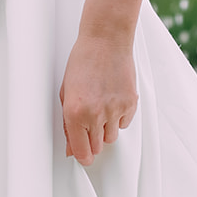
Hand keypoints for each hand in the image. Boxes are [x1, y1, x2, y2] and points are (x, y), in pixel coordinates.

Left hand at [59, 30, 137, 165]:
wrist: (105, 40)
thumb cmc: (83, 60)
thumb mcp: (66, 91)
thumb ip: (68, 122)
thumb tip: (71, 146)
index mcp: (74, 111)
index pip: (82, 152)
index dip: (82, 155)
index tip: (82, 154)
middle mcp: (95, 114)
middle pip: (98, 147)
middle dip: (92, 139)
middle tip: (89, 120)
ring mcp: (114, 110)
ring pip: (112, 137)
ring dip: (106, 128)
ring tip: (100, 105)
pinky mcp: (130, 104)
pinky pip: (125, 123)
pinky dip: (119, 116)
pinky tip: (112, 98)